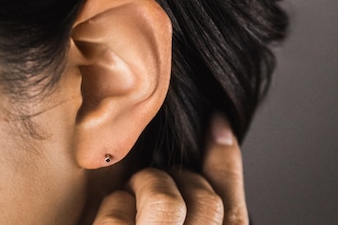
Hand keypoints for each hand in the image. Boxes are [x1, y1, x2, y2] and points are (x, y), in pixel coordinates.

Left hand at [92, 113, 248, 223]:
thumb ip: (196, 200)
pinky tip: (105, 224)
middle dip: (177, 183)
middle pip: (205, 201)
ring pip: (164, 200)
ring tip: (130, 202)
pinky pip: (117, 217)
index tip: (218, 123)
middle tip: (151, 185)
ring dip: (144, 189)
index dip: (228, 161)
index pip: (232, 211)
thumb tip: (217, 130)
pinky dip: (111, 211)